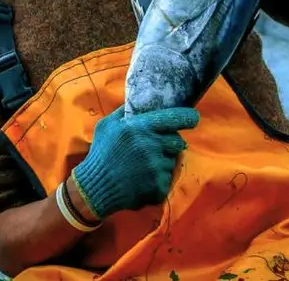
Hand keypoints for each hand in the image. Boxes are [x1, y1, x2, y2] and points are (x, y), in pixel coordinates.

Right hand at [71, 106, 199, 219]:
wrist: (94, 188)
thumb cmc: (100, 153)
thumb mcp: (107, 125)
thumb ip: (125, 111)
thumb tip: (138, 100)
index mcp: (141, 127)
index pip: (176, 118)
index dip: (189, 117)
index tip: (193, 118)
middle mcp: (152, 145)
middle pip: (178, 141)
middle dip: (171, 143)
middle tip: (156, 148)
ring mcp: (157, 167)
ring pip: (172, 161)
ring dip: (163, 162)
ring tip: (143, 166)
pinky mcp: (159, 186)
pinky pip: (167, 179)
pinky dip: (158, 180)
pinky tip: (142, 180)